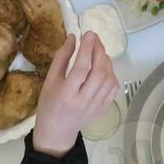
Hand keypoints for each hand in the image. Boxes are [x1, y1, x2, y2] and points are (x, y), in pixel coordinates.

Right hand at [33, 32, 119, 156]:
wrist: (58, 129)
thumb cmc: (50, 103)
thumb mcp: (50, 80)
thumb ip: (61, 58)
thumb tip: (73, 37)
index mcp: (66, 94)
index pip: (80, 68)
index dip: (86, 49)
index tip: (88, 34)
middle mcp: (83, 101)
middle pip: (98, 72)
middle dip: (99, 51)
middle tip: (94, 39)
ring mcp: (96, 106)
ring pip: (109, 79)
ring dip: (106, 61)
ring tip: (98, 52)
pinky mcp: (104, 108)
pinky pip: (113, 87)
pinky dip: (111, 73)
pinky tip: (103, 67)